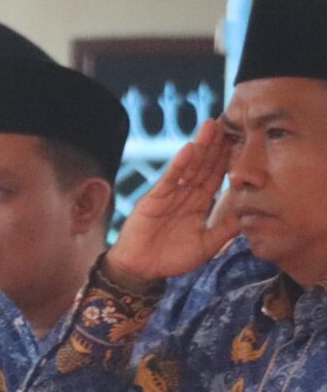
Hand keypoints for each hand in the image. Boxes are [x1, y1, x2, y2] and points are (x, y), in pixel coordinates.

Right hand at [106, 119, 234, 283]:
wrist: (141, 270)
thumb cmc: (171, 259)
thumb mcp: (207, 245)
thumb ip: (226, 229)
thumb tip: (249, 214)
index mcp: (199, 203)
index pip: (217, 175)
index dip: (228, 158)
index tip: (243, 139)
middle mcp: (186, 194)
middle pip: (204, 164)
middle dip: (216, 144)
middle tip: (229, 121)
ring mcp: (170, 195)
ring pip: (189, 166)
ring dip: (200, 146)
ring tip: (211, 126)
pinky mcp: (154, 199)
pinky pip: (170, 179)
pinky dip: (179, 164)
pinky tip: (189, 149)